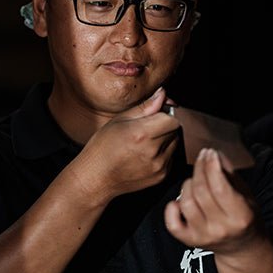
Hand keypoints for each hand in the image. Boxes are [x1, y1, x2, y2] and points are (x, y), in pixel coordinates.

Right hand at [73, 87, 180, 201]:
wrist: (96, 178)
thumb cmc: (103, 146)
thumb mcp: (119, 120)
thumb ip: (145, 107)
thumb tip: (162, 94)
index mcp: (142, 134)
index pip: (172, 119)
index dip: (164, 115)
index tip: (153, 116)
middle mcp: (153, 151)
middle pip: (175, 131)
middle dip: (165, 126)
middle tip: (146, 129)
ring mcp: (158, 166)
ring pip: (174, 144)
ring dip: (165, 140)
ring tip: (144, 143)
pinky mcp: (160, 176)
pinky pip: (170, 158)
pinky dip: (162, 153)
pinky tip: (145, 155)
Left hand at [163, 147, 260, 254]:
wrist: (241, 248)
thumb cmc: (245, 217)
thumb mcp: (246, 195)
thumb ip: (230, 174)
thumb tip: (215, 154)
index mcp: (240, 216)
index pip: (220, 187)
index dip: (212, 165)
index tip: (210, 152)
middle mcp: (221, 228)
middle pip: (201, 192)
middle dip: (199, 169)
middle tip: (202, 158)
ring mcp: (203, 236)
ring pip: (186, 202)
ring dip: (188, 185)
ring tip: (196, 181)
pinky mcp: (190, 241)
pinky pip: (172, 223)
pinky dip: (172, 208)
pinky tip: (180, 201)